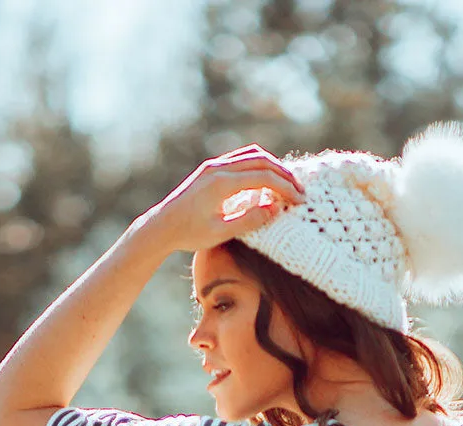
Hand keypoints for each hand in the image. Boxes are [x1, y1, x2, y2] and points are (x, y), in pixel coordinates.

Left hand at [139, 144, 305, 252]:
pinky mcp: (211, 169)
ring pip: (252, 156)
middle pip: (261, 161)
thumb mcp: (221, 233)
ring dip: (273, 167)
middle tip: (300, 192)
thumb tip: (275, 207)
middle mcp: (218, 168)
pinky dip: (259, 166)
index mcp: (221, 183)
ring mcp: (214, 166)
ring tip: (287, 185)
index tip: (299, 201)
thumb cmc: (189, 233)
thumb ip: (249, 220)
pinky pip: (241, 160)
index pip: (263, 177)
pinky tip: (267, 182)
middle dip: (284, 175)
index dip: (285, 187)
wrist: (162, 226)